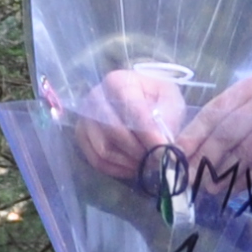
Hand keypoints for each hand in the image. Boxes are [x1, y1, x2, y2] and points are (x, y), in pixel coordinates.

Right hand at [73, 66, 197, 186]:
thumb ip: (168, 118)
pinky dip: (117, 169)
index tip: (164, 149)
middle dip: (138, 150)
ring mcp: (85, 118)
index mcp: (117, 82)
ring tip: (148, 163)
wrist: (138, 98)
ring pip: (103, 150)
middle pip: (113, 131)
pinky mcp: (82, 136)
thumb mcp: (169, 98)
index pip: (130, 110)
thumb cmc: (154, 96)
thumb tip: (165, 145)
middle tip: (157, 160)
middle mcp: (94, 98)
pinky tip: (134, 168)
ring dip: (128, 162)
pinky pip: (96, 160)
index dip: (148, 133)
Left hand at [177, 74, 251, 182]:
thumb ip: (227, 124)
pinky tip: (235, 188)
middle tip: (190, 177)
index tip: (178, 154)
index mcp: (250, 88)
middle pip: (226, 131)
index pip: (215, 110)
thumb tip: (191, 151)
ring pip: (243, 151)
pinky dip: (245, 179)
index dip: (194, 134)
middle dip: (205, 157)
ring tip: (210, 187)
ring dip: (223, 173)